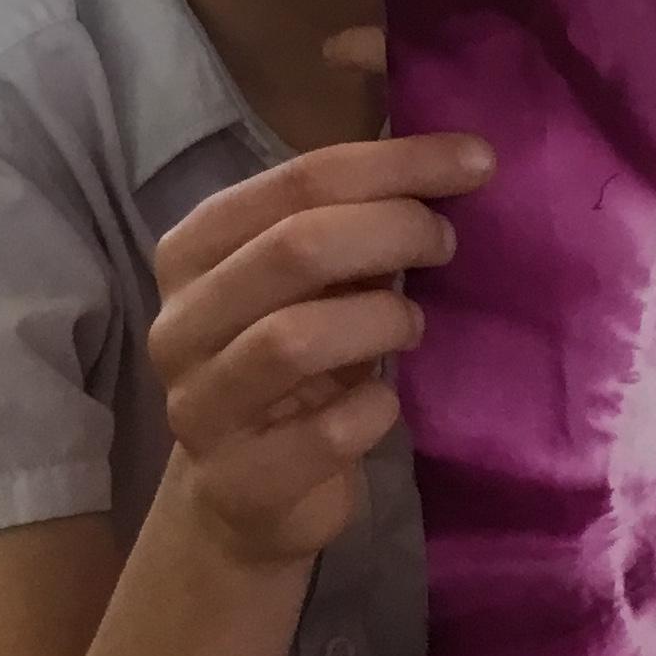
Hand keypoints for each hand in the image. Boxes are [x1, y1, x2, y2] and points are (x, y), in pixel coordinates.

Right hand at [148, 132, 492, 566]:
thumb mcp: (311, 286)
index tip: (476, 160)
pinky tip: (382, 403)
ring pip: (293, 338)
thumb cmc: (292, 368)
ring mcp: (198, 406)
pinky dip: (373, 410)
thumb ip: (356, 224)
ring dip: (380, 320)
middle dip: (393, 231)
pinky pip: (325, 433)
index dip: (395, 163)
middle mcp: (179, 323)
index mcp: (193, 252)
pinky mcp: (236, 482)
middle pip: (294, 247)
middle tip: (447, 243)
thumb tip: (458, 164)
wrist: (243, 495)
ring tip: (411, 327)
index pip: (297, 180)